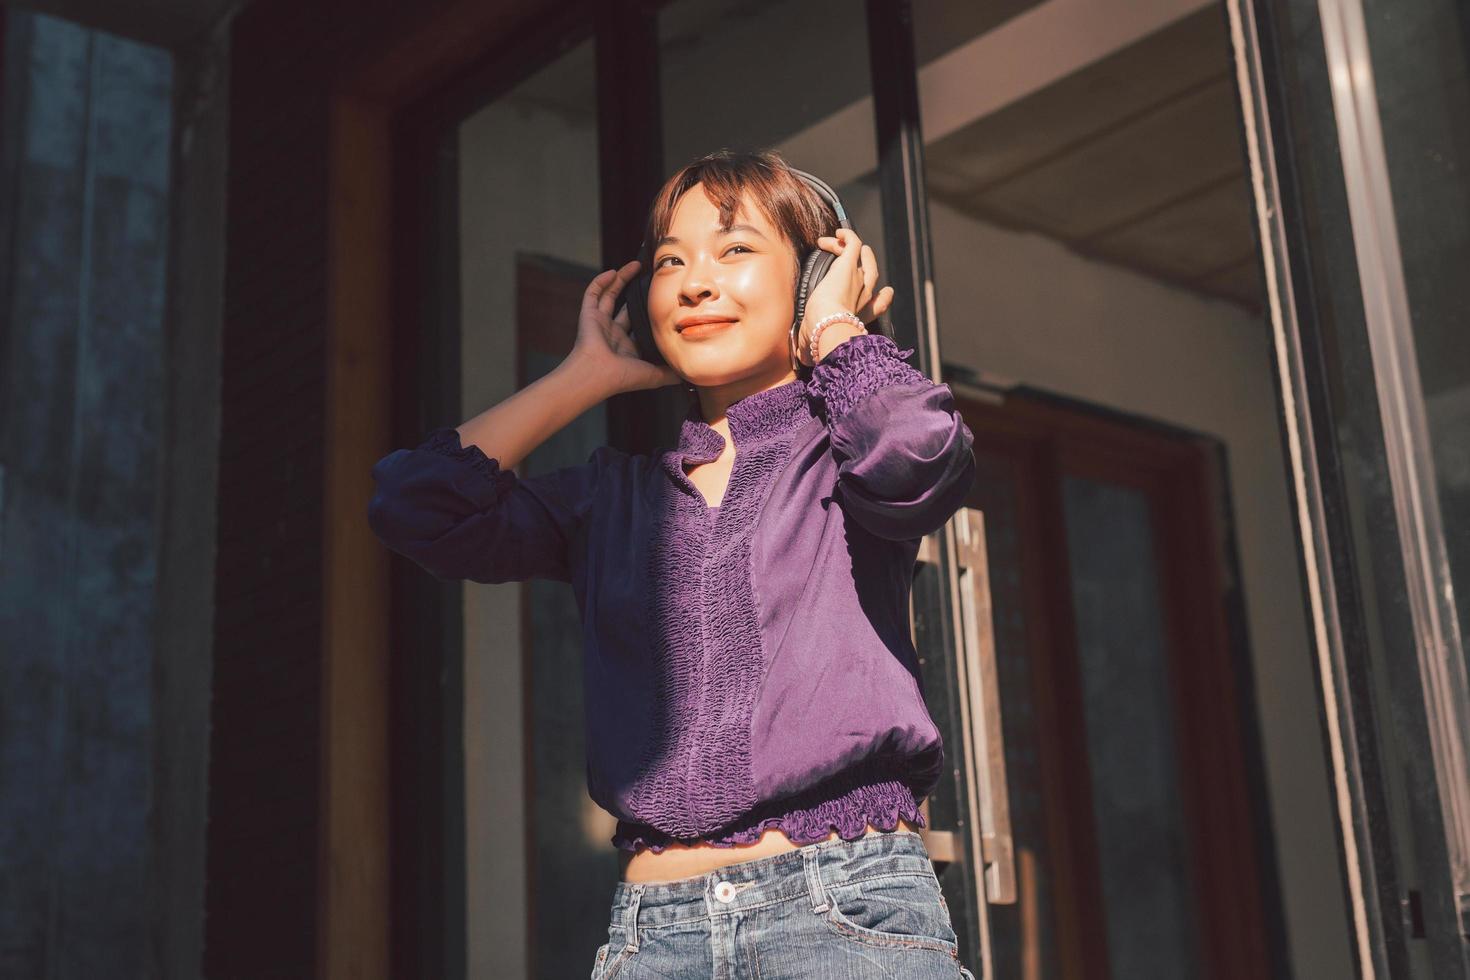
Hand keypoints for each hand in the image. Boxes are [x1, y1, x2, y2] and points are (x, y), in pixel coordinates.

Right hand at [568, 259, 683, 394]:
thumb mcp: (653, 376)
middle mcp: (613, 334)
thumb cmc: (622, 377)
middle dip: (637, 292)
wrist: (596, 376)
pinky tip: (614, 271)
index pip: (641, 325)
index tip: (664, 298)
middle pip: (626, 307)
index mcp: (627, 348)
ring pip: (610, 296)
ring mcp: (600, 324)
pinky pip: (592, 294)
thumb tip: (686, 374)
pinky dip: (601, 282)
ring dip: (621, 280)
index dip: (651, 312)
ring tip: (636, 265)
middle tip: (651, 277)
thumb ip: (669, 373)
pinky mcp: (588, 315)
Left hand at [796, 228, 895, 366]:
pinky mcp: (849, 265)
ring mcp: (859, 280)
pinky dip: (846, 235)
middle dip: (867, 265)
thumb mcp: (815, 347)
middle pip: (872, 276)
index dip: (882, 299)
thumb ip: (810, 351)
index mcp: (859, 317)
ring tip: (837, 241)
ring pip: (864, 256)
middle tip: (859, 255)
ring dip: (851, 247)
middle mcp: (863, 297)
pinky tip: (837, 231)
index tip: (885, 294)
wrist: (827, 328)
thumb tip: (800, 360)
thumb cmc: (821, 342)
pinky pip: (853, 243)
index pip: (877, 306)